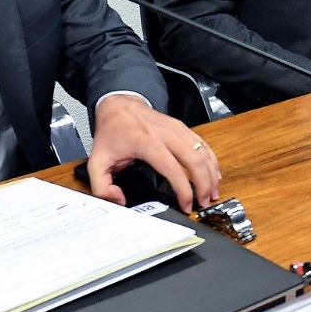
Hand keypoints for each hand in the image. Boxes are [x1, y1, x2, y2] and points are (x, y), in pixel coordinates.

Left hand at [85, 94, 220, 211]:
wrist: (118, 105)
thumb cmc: (111, 133)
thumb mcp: (97, 161)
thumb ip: (102, 186)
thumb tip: (119, 200)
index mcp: (147, 143)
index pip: (173, 170)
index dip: (184, 191)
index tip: (186, 206)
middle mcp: (166, 134)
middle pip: (195, 161)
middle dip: (204, 185)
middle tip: (204, 202)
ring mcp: (177, 129)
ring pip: (203, 152)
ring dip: (211, 174)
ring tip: (212, 193)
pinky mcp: (182, 127)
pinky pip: (203, 144)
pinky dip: (211, 160)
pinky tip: (213, 174)